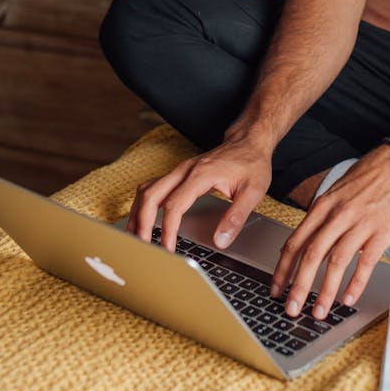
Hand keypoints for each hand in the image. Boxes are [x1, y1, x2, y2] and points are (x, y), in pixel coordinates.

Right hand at [127, 132, 271, 252]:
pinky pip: (152, 188)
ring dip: (137, 213)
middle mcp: (185, 170)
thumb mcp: (253, 191)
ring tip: (136, 238)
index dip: (168, 230)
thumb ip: (236, 217)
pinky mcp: (179, 174)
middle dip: (141, 222)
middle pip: (150, 195)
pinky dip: (143, 205)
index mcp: (201, 174)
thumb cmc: (252, 163)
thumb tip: (220, 241)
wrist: (249, 141)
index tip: (168, 249)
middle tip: (143, 247)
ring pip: (147, 190)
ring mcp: (179, 171)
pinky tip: (143, 220)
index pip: (174, 205)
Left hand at [270, 146, 389, 320]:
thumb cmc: (367, 179)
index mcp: (323, 206)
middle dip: (299, 286)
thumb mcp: (335, 193)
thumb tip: (300, 244)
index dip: (283, 268)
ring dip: (325, 291)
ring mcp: (360, 223)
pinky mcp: (382, 232)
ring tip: (319, 312)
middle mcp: (338, 215)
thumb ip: (320, 218)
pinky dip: (356, 283)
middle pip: (312, 255)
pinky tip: (348, 299)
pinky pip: (366, 263)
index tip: (276, 289)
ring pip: (336, 262)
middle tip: (291, 309)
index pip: (296, 241)